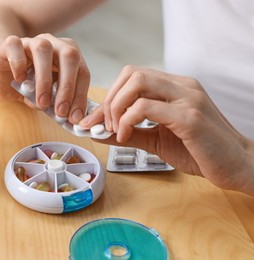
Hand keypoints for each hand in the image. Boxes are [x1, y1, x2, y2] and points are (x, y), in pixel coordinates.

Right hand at [0, 33, 89, 123]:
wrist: (4, 77)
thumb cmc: (30, 87)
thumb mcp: (47, 98)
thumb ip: (57, 104)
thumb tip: (67, 117)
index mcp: (69, 56)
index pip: (82, 72)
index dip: (80, 95)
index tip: (74, 117)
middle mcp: (54, 44)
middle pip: (69, 56)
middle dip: (68, 86)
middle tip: (61, 111)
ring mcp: (32, 41)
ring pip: (43, 49)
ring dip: (45, 79)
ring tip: (41, 102)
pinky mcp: (11, 43)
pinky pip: (16, 45)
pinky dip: (19, 64)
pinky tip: (19, 80)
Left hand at [80, 65, 253, 194]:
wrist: (238, 166)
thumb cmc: (200, 151)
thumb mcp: (158, 140)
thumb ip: (131, 132)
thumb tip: (99, 132)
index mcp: (175, 88)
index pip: (133, 76)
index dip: (110, 95)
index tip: (96, 120)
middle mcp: (181, 86)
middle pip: (132, 73)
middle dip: (109, 99)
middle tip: (103, 125)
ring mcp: (187, 98)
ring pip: (138, 82)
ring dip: (116, 107)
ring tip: (116, 130)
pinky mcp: (190, 117)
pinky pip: (147, 107)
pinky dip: (128, 121)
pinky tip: (126, 136)